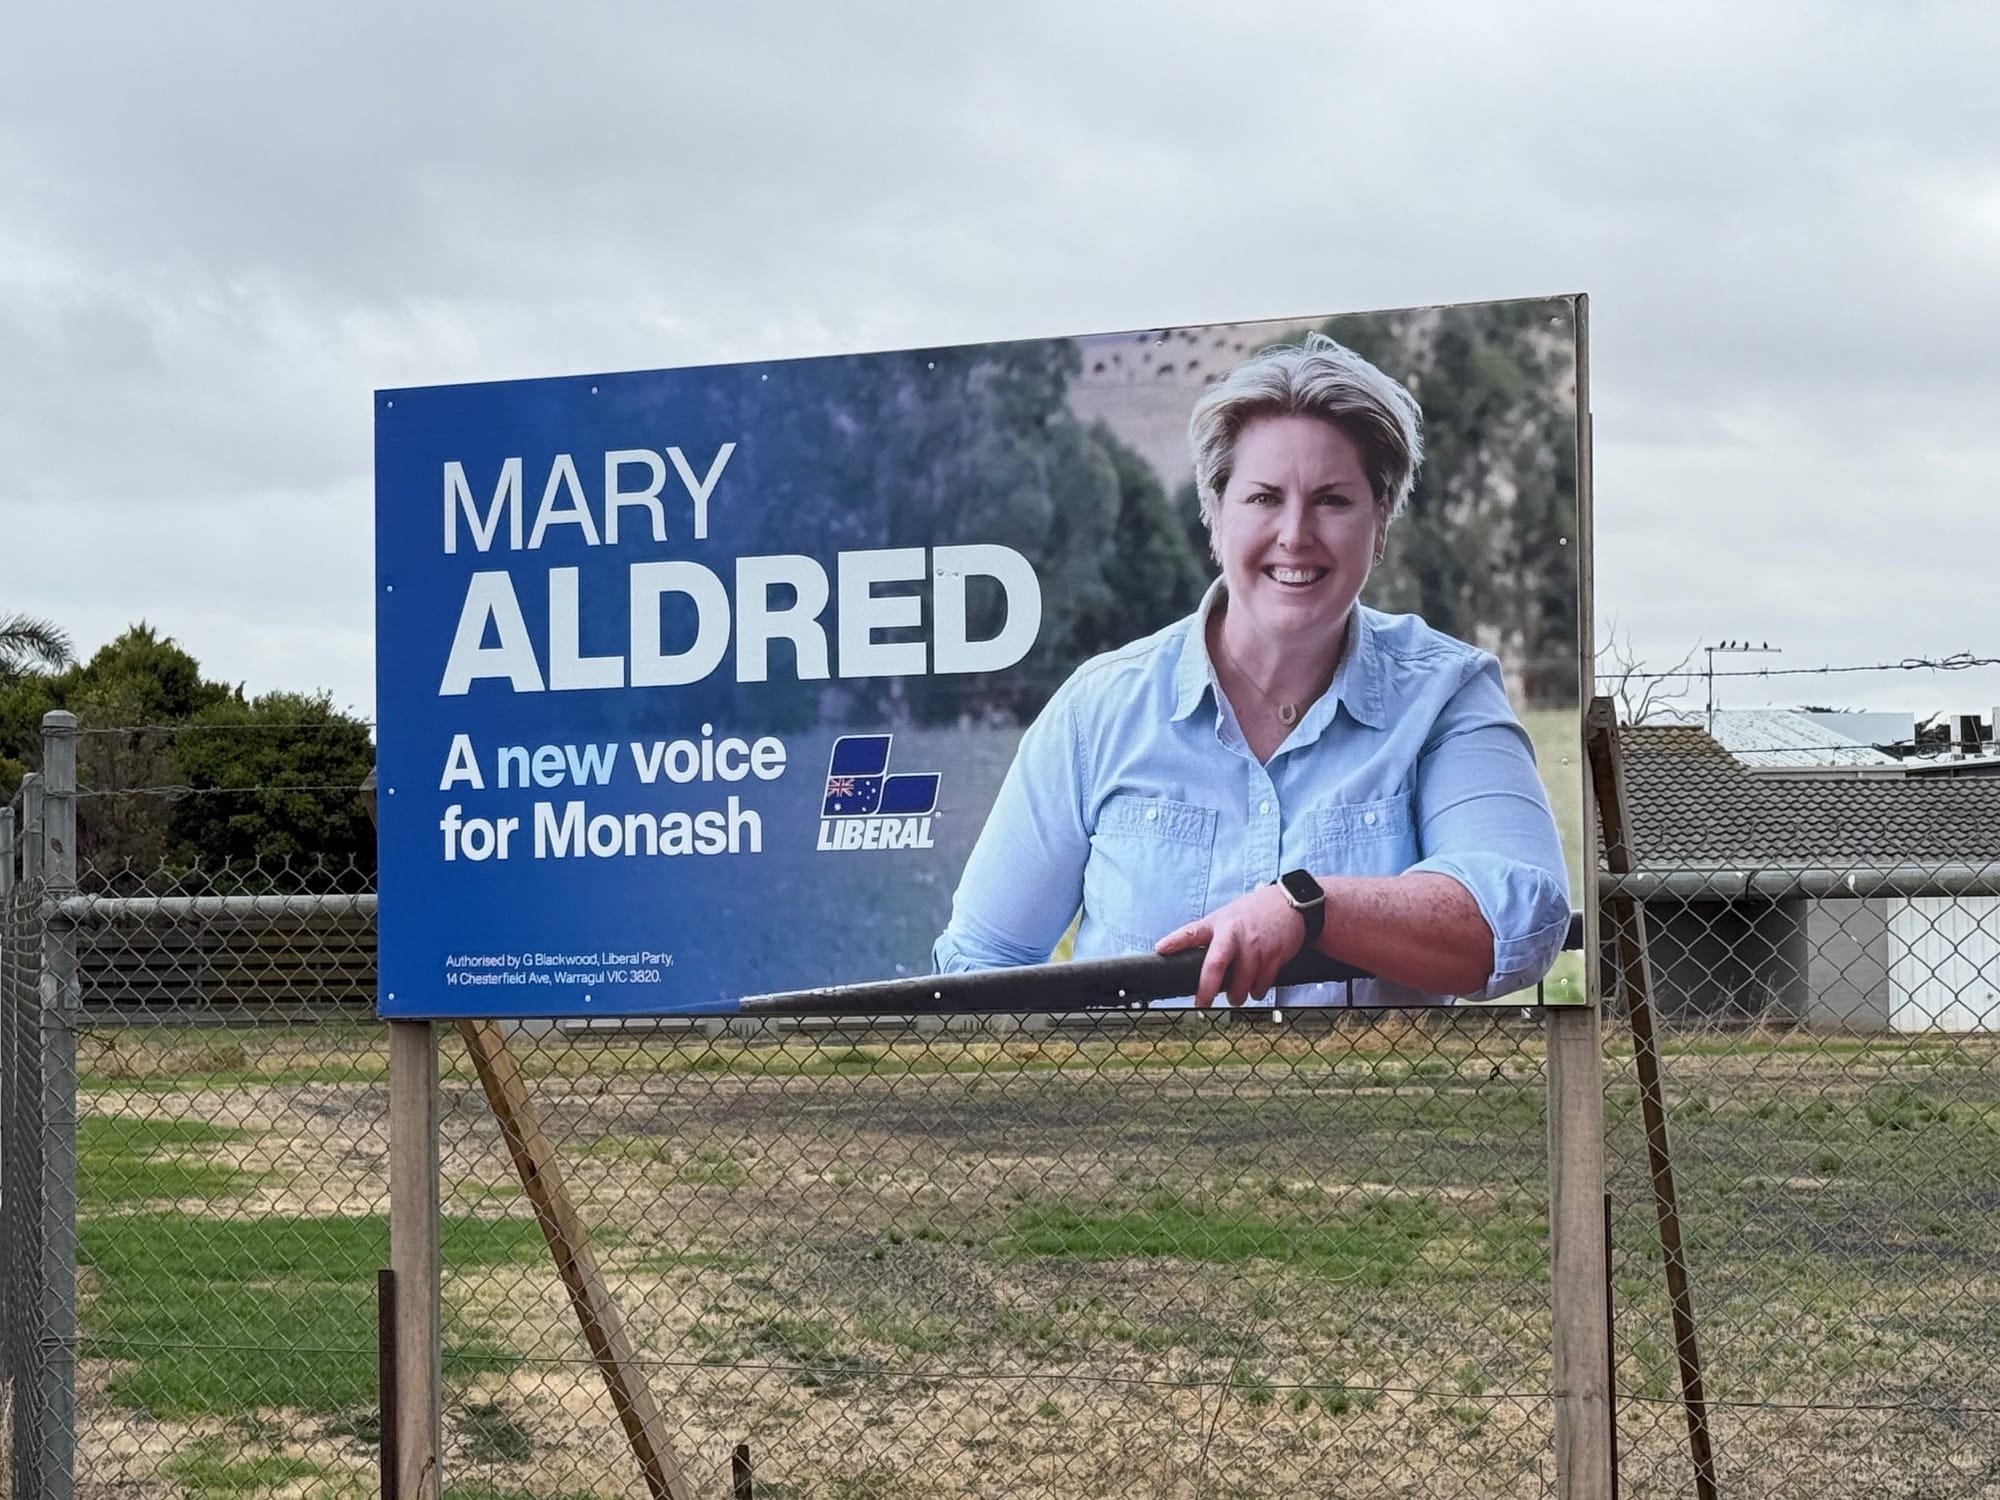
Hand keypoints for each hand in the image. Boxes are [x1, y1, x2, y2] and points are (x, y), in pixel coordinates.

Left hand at [1155, 884, 1309, 1007]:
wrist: (1290, 903)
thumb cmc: (1254, 913)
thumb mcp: (1227, 916)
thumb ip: (1212, 936)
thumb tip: (1193, 963)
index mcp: (1218, 924)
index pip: (1192, 932)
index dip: (1175, 941)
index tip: (1161, 949)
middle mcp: (1234, 935)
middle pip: (1216, 965)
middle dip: (1207, 988)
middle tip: (1202, 1004)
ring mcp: (1255, 946)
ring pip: (1241, 983)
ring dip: (1237, 996)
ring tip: (1235, 997)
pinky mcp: (1274, 955)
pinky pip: (1262, 984)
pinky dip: (1257, 991)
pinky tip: (1256, 987)